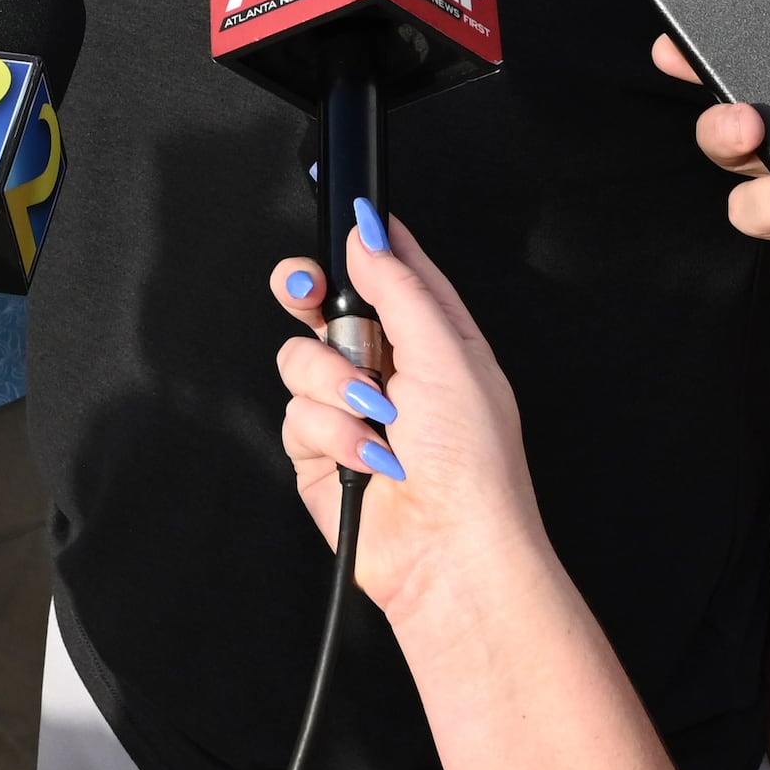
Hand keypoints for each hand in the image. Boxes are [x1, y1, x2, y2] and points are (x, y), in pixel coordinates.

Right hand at [267, 208, 555, 633]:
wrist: (450, 552)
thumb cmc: (474, 466)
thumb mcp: (447, 355)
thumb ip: (400, 288)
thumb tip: (369, 235)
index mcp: (435, 339)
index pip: (393, 271)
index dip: (366, 243)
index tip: (346, 218)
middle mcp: (390, 370)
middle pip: (327, 306)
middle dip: (309, 295)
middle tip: (306, 291)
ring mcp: (351, 410)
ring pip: (301, 358)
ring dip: (333, 384)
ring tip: (374, 415)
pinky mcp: (320, 450)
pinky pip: (294, 414)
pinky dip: (329, 433)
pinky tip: (365, 457)